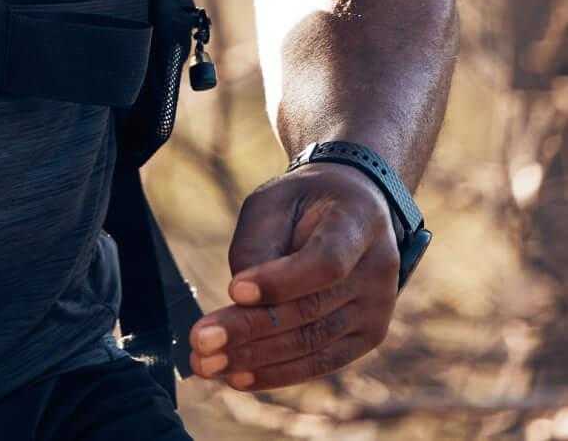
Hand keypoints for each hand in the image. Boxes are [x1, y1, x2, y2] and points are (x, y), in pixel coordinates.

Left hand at [188, 163, 399, 392]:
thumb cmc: (304, 203)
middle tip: (201, 341)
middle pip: (312, 311)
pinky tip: (238, 377)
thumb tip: (239, 303)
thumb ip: (258, 245)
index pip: (325, 262)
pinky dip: (276, 373)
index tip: (233, 290)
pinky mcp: (366, 337)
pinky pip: (320, 362)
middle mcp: (378, 271)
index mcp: (359, 222)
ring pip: (313, 343)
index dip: (280, 281)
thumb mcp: (275, 200)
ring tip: (207, 364)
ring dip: (256, 360)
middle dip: (250, 330)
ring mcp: (377, 309)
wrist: (352, 209)